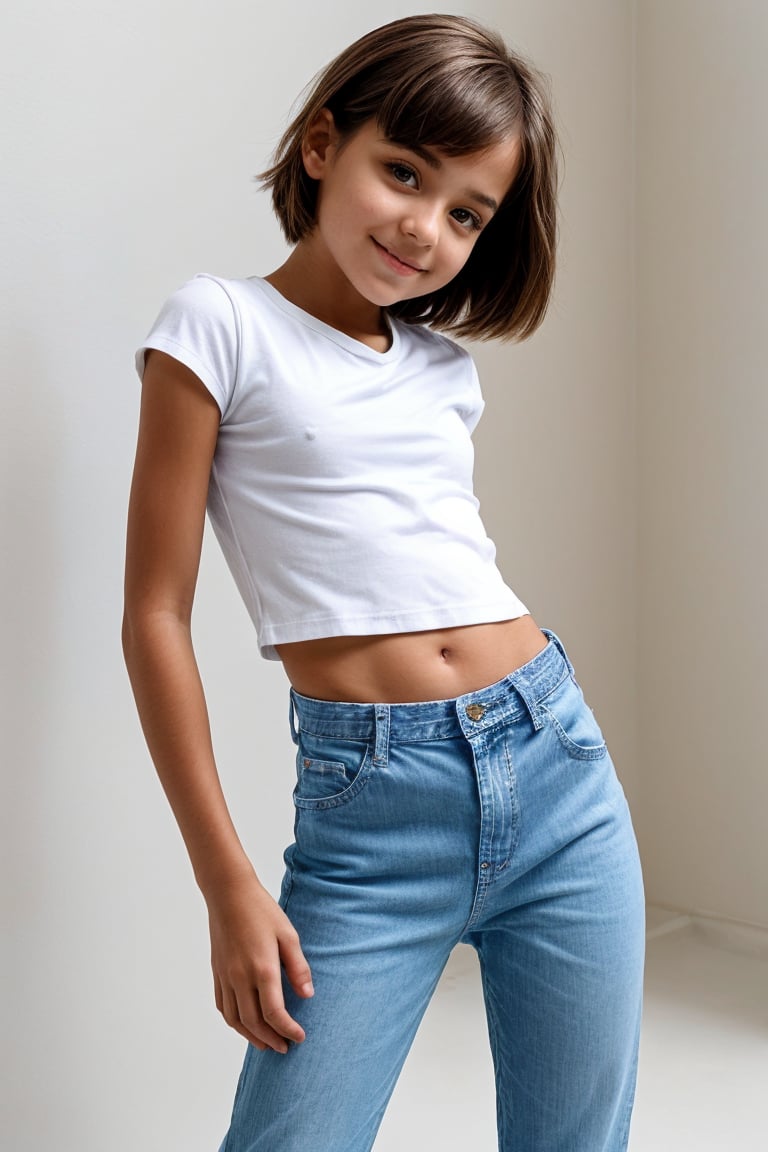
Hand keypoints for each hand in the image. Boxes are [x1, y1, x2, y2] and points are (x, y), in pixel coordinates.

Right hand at [207, 874, 313, 1053]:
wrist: (228, 894)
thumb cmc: (262, 910)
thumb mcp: (288, 935)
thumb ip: (298, 967)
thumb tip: (308, 996)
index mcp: (262, 969)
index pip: (274, 1013)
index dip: (288, 1030)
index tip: (300, 1037)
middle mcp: (240, 977)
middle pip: (254, 1022)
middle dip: (271, 1040)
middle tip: (286, 1047)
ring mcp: (225, 976)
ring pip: (235, 1020)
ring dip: (251, 1037)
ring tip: (266, 1044)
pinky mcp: (216, 972)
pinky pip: (222, 1006)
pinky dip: (234, 1022)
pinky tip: (245, 1024)